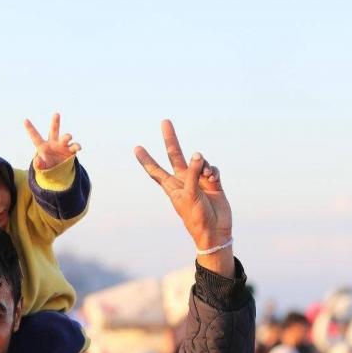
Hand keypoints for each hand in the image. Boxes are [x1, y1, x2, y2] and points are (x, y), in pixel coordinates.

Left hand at [25, 113, 81, 170]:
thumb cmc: (48, 165)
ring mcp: (63, 145)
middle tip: (56, 114)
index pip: (35, 136)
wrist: (58, 170)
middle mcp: (54, 142)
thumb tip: (37, 161)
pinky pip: (75, 146)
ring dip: (67, 136)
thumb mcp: (42, 166)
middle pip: (54, 130)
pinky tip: (78, 147)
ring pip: (66, 137)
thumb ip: (39, 164)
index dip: (30, 129)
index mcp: (43, 146)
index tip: (25, 120)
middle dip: (55, 122)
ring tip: (67, 138)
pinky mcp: (71, 151)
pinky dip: (77, 146)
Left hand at [134, 120, 233, 276]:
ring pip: (198, 161)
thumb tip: (196, 154)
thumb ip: (191, 173)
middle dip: (170, 139)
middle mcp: (183, 180)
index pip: (155, 170)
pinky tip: (213, 178)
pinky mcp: (213, 183)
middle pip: (175, 156)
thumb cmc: (196, 217)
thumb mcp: (189, 195)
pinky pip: (212, 169)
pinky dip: (213, 170)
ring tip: (205, 176)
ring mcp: (198, 180)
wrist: (215, 231)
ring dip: (202, 164)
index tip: (136, 148)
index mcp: (172, 186)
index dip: (146, 159)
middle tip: (165, 121)